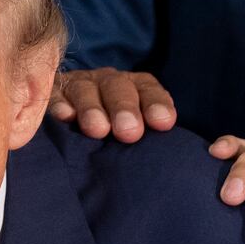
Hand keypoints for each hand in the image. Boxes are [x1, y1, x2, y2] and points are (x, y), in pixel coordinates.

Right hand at [49, 67, 175, 140]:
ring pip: (85, 90)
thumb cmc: (114, 136)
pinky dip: (60, 105)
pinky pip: (54, 96)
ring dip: (92, 108)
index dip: (155, 103)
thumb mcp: (136, 132)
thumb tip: (193, 160)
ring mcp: (78, 86)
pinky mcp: (50, 94)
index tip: (163, 123)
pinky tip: (64, 117)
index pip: (148, 90)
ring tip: (97, 130)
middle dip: (124, 108)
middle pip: (117, 87)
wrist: (68, 125)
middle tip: (129, 132)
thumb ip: (154, 140)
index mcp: (134, 88)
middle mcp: (107, 83)